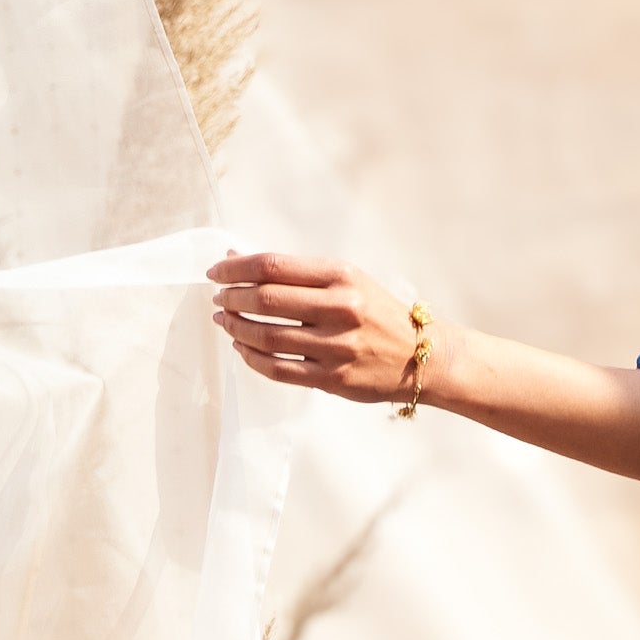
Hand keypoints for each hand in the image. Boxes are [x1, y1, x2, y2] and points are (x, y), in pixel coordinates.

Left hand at [208, 252, 430, 406]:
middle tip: (219, 300)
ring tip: (226, 323)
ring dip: (236, 328)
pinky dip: (252, 358)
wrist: (423, 357)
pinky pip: (278, 369)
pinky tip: (243, 349)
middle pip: (264, 300)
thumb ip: (295, 272)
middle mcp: (339, 309)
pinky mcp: (334, 379)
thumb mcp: (347, 280)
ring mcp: (337, 347)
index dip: (234, 268)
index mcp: (341, 276)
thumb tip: (237, 260)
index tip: (216, 272)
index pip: (272, 266)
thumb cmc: (377, 313)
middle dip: (230, 299)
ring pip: (266, 337)